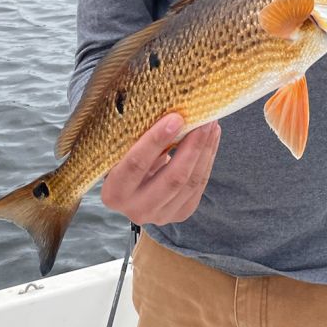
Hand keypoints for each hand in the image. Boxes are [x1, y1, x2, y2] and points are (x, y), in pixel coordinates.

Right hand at [101, 113, 220, 224]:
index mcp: (114, 192)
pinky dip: (208, 158)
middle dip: (192, 146)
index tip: (176, 118)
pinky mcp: (181, 214)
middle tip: (204, 119)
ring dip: (205, 150)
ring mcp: (161, 216)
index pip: (136, 164)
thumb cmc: (126, 160)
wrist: (134, 190)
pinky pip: (199, 185)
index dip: (156, 140)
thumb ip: (140, 139)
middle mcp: (136, 210)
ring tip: (211, 124)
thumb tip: (171, 111)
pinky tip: (212, 137)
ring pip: (191, 182)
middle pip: (172, 178)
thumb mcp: (124, 151)